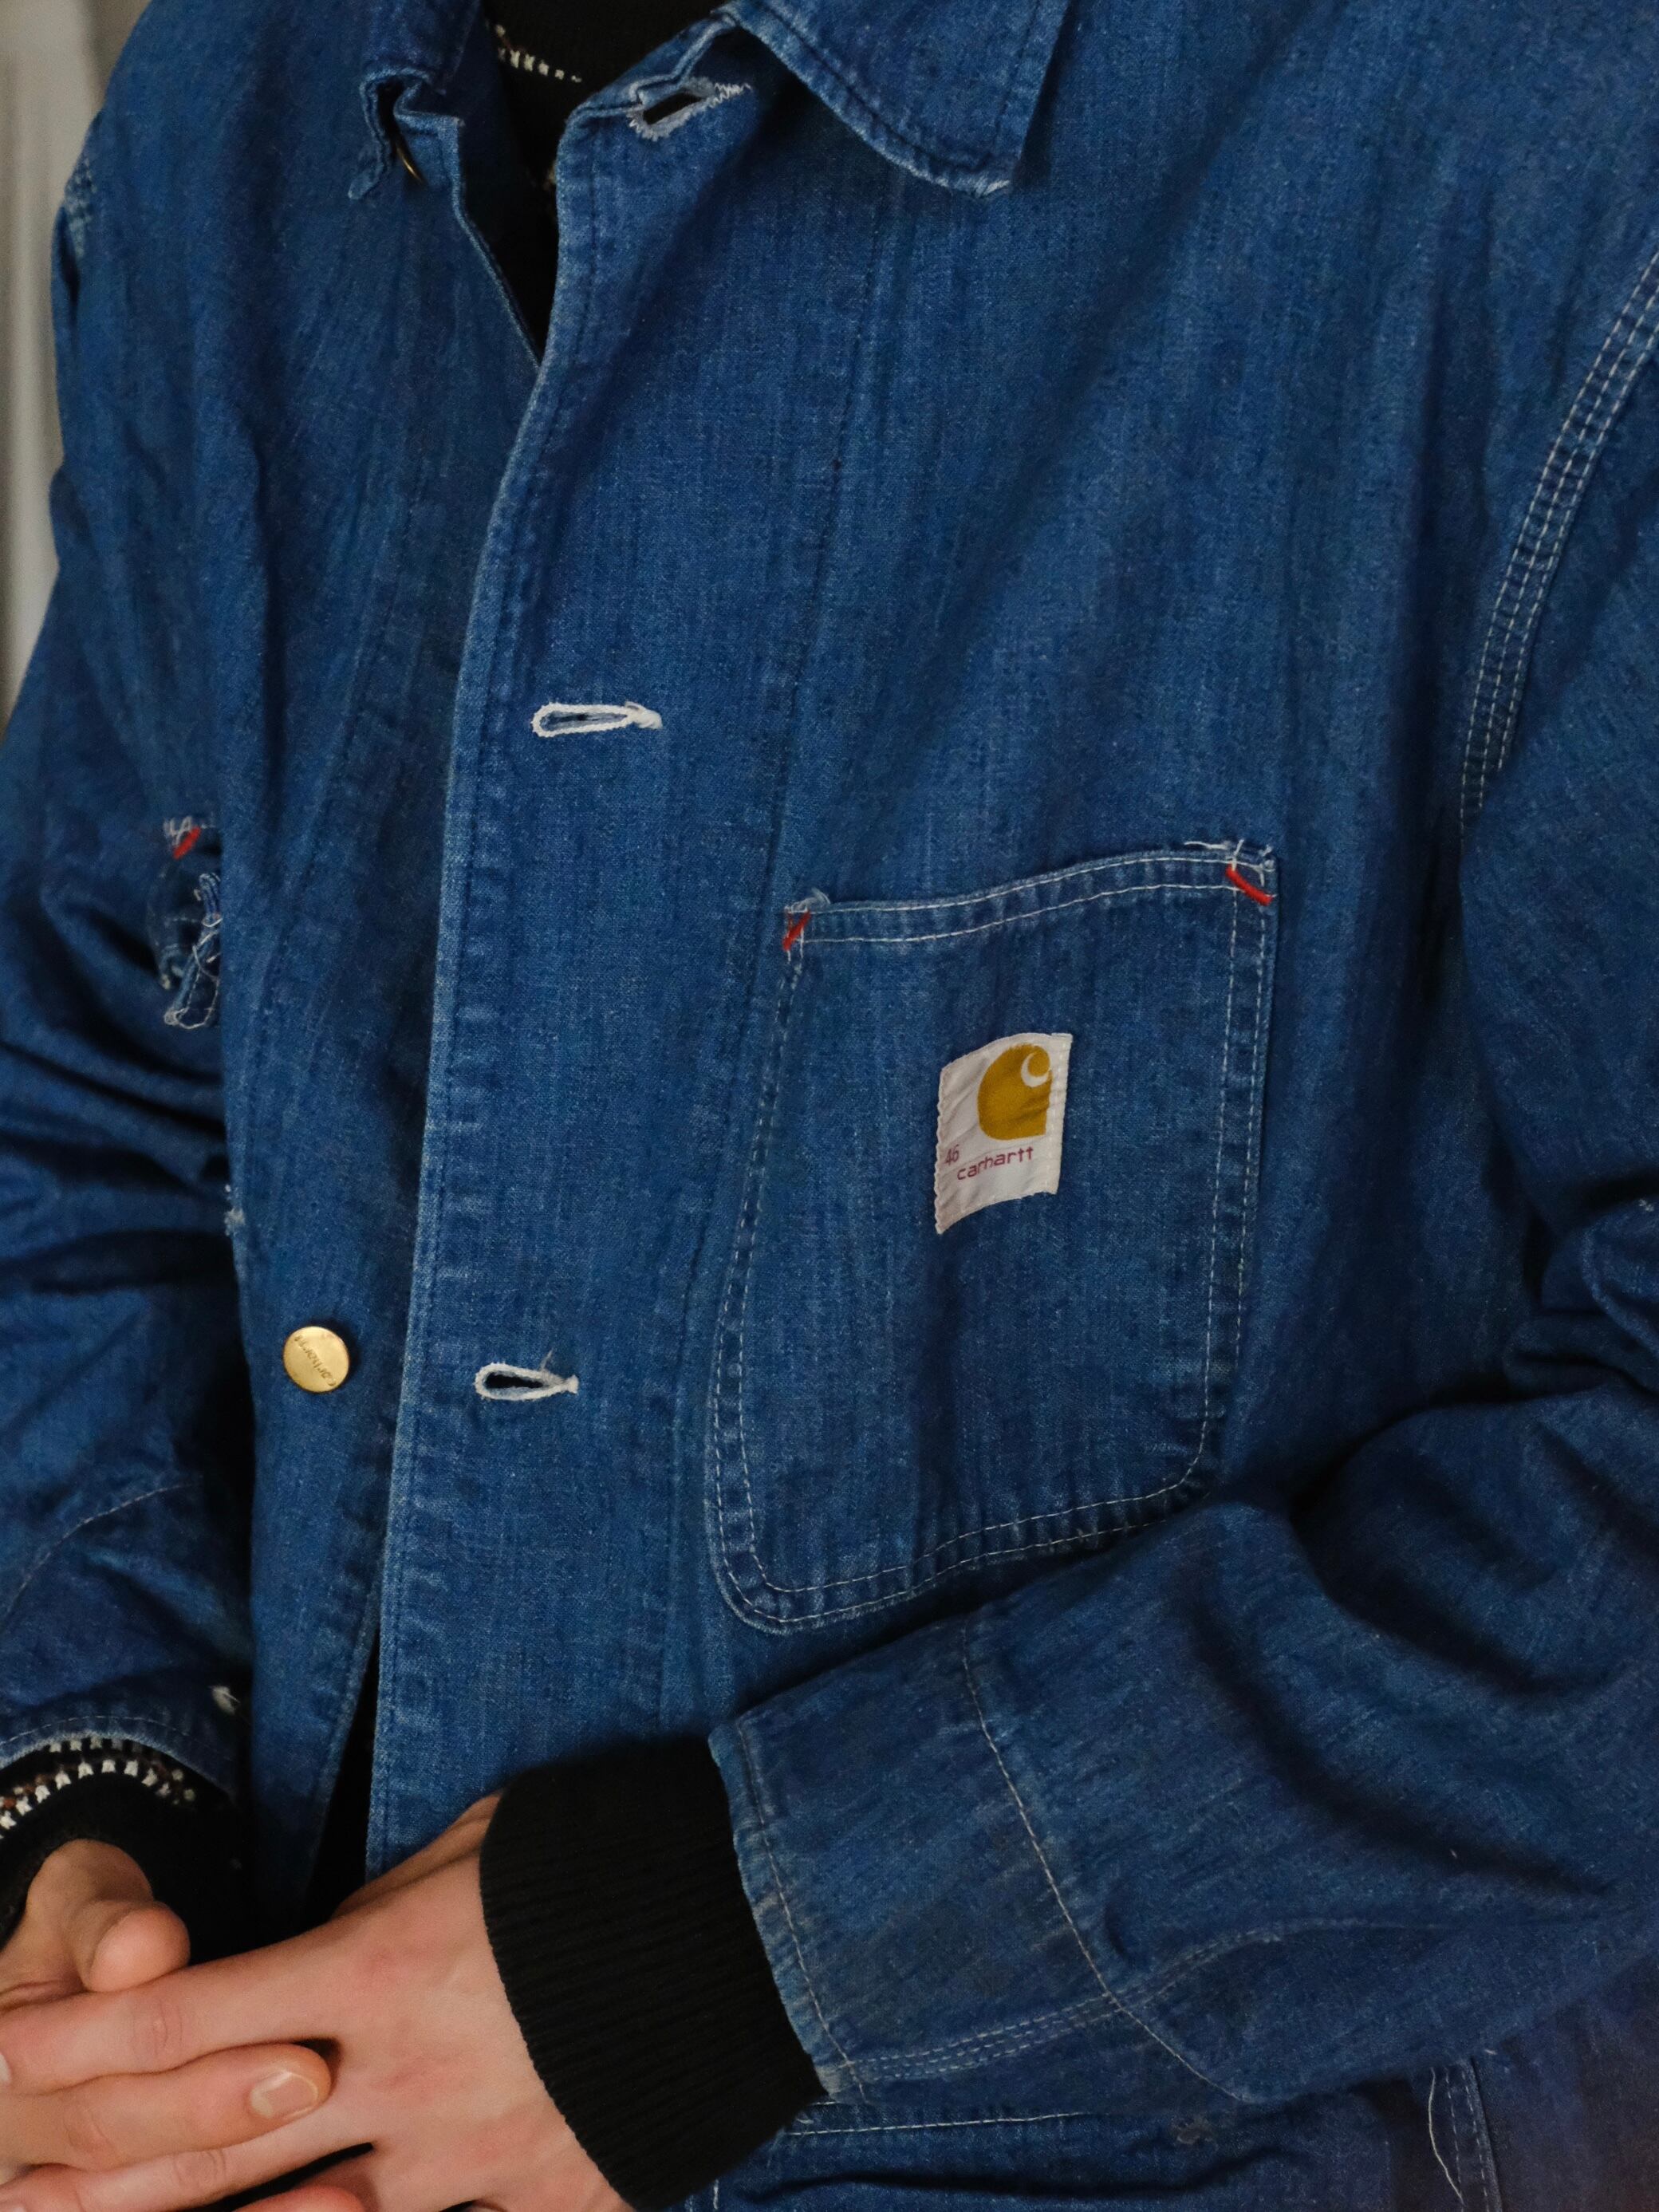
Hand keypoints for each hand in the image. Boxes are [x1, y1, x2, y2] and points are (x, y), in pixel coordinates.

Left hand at [0, 1799, 627, 2211]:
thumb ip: (378, 1918)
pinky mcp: (550, 2204)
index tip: (2, 2041)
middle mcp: (402, 2082)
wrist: (755, 1920)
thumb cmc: (599, 1855)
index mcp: (377, 1972)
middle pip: (212, 2154)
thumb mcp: (470, 1849)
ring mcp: (473, 2163)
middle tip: (19, 2190)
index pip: (187, 2014)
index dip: (79, 2035)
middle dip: (101, 2179)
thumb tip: (326, 1966)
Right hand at [0, 1842, 328, 2185]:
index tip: (293, 2041)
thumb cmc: (89, 1930)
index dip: (185, 2077)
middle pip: (118, 2148)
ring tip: (345, 2188)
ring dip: (257, 2206)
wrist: (80, 1974)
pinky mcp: (136, 2197)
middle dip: (219, 2115)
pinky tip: (340, 2209)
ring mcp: (61, 2190)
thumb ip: (103, 1923)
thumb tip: (138, 1952)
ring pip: (154, 2204)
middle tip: (318, 2078)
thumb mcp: (82, 1899)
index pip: (90, 2092)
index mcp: (2, 2069)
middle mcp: (17, 2154)